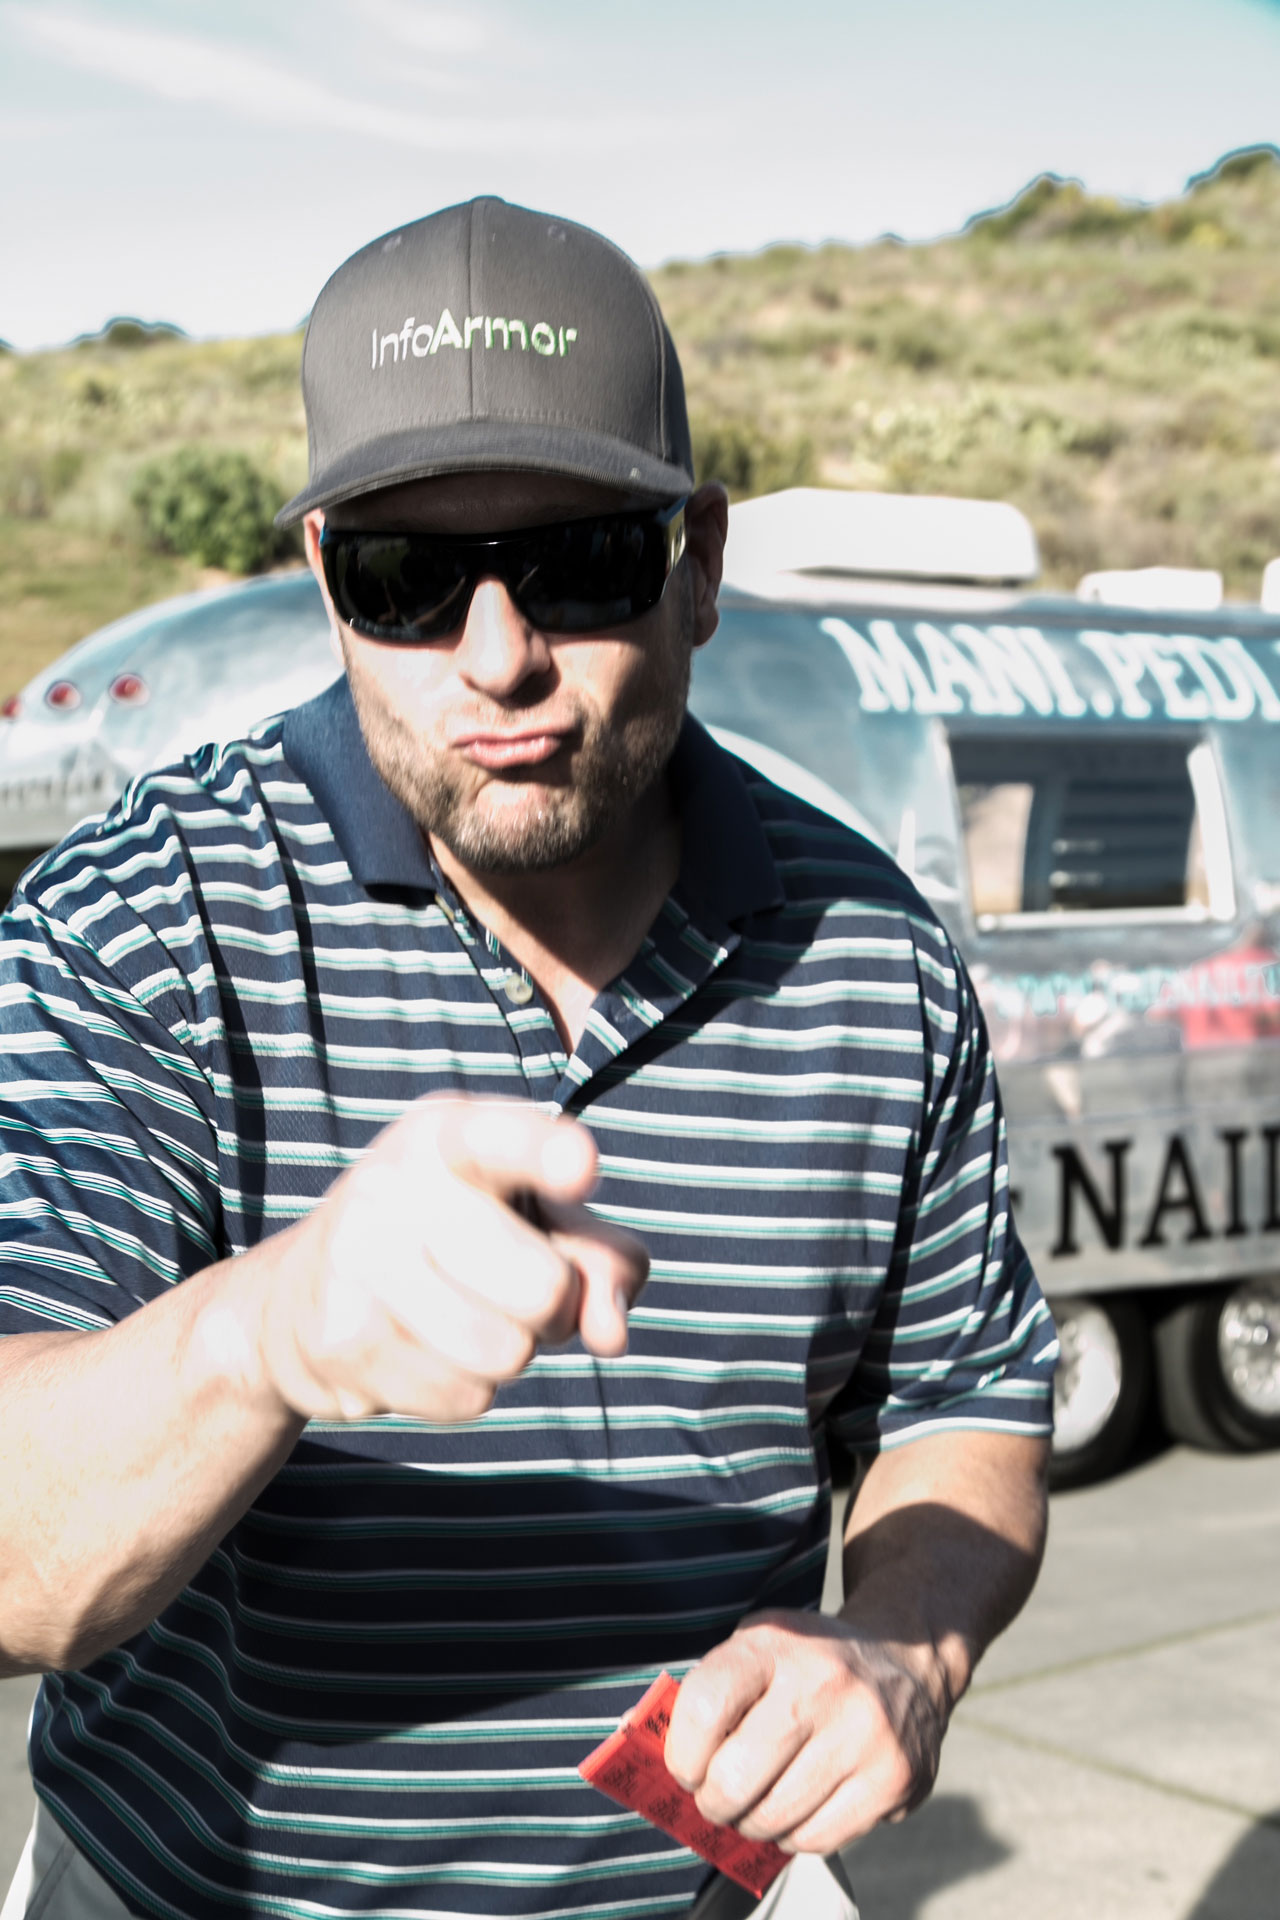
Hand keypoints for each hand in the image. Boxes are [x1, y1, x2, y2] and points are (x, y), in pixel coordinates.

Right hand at [256, 1095, 647, 1422]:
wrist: (301, 1303)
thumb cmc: (454, 1247)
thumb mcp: (533, 1224)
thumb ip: (601, 1259)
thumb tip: (610, 1333)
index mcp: (449, 1134)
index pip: (504, 1140)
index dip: (549, 1156)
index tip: (580, 1167)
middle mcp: (397, 1182)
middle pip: (545, 1287)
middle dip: (551, 1309)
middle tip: (507, 1286)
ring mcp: (360, 1258)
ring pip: (507, 1352)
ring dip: (506, 1353)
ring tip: (460, 1315)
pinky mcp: (342, 1336)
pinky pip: (464, 1396)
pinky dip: (461, 1388)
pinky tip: (418, 1348)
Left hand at [664, 1609, 949, 1855]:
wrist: (906, 1659)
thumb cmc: (807, 1663)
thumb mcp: (757, 1646)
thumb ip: (708, 1691)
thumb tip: (646, 1749)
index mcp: (774, 1643)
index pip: (704, 1707)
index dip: (682, 1753)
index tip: (687, 1765)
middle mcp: (822, 1683)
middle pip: (735, 1779)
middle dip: (712, 1801)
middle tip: (716, 1797)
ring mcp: (863, 1734)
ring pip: (774, 1818)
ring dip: (751, 1822)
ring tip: (756, 1802)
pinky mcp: (894, 1779)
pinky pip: (818, 1839)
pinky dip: (794, 1835)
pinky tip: (797, 1807)